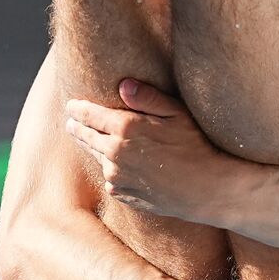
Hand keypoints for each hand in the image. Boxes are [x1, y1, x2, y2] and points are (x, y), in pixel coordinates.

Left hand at [64, 78, 227, 219]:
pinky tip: (118, 168)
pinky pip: (110, 179)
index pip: (90, 115)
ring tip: (90, 141)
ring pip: (97, 158)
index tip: (70, 106)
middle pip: (87, 137)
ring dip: (93, 149)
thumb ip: (147, 98)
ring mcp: (117, 176)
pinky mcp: (124, 194)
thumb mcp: (177, 114)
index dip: (77, 109)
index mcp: (126, 128)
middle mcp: (115, 153)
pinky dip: (111, 171)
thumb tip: (123, 85)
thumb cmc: (197, 146)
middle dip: (77, 128)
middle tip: (71, 123)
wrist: (208, 189)